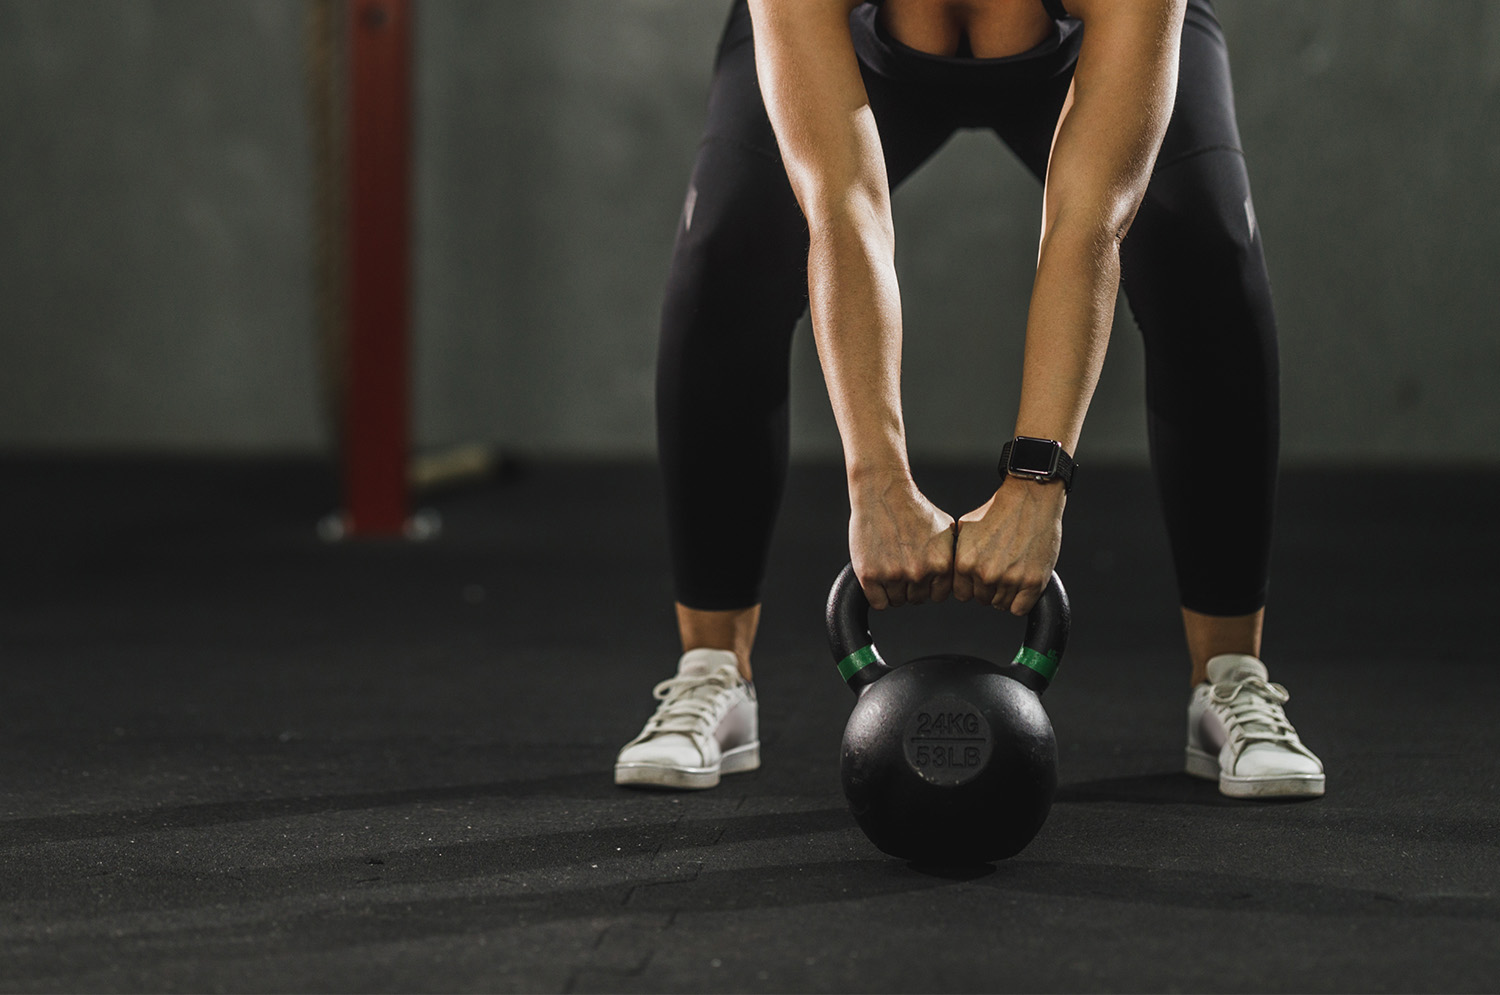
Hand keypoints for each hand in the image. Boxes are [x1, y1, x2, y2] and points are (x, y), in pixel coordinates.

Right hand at [848, 472, 955, 609]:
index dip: (928, 586)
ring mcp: (894, 574)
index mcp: (941, 564)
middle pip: (916, 599)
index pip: (937, 595)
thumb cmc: (913, 508)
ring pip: (897, 601)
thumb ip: (952, 557)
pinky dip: (878, 594)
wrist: (883, 493)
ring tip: (889, 568)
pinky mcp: (870, 575)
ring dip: (893, 590)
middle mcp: (919, 572)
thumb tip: (961, 577)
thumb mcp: (947, 529)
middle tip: (901, 567)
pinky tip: (878, 578)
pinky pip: (878, 602)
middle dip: (910, 587)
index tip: (919, 575)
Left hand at [953, 479, 1063, 615]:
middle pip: (982, 599)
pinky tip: (1022, 584)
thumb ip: (958, 554)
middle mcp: (985, 574)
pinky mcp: (1033, 582)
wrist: (1029, 499)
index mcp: (965, 563)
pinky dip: (1021, 601)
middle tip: (1000, 570)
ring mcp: (1010, 580)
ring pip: (1001, 604)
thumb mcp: (965, 529)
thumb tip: (951, 571)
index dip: (972, 585)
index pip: (963, 593)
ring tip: (1012, 572)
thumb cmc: (998, 510)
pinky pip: (1020, 609)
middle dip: (989, 588)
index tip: (981, 576)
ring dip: (1006, 593)